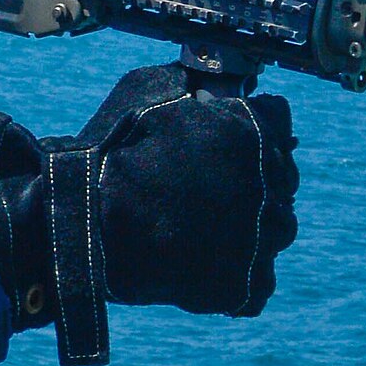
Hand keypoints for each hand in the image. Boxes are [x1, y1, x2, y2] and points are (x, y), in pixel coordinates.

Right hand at [0, 64, 297, 364]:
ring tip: (212, 232)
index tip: (233, 143)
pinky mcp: (244, 284)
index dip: (253, 130)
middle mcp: (266, 183)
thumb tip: (208, 85)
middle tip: (216, 194)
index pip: (278, 121)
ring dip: (254, 229)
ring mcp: (259, 237)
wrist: (83, 223)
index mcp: (248, 132)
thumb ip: (185, 82)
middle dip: (255, 181)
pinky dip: (241, 276)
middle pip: (283, 181)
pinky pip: (261, 282)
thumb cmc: (106, 155)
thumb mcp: (143, 93)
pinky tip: (210, 265)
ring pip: (278, 231)